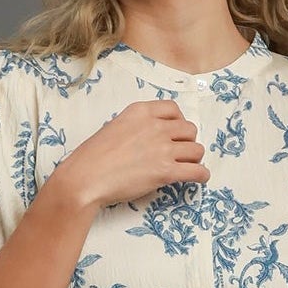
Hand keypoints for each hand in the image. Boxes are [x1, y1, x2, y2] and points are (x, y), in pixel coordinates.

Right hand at [55, 99, 208, 209]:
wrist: (86, 177)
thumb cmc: (92, 157)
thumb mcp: (114, 127)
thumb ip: (136, 127)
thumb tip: (149, 138)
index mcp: (141, 111)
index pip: (173, 109)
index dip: (178, 122)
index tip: (175, 133)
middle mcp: (155, 126)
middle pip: (189, 129)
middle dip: (187, 141)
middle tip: (180, 153)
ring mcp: (162, 148)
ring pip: (196, 150)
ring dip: (194, 159)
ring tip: (187, 167)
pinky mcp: (166, 171)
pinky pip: (197, 171)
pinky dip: (201, 175)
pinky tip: (198, 178)